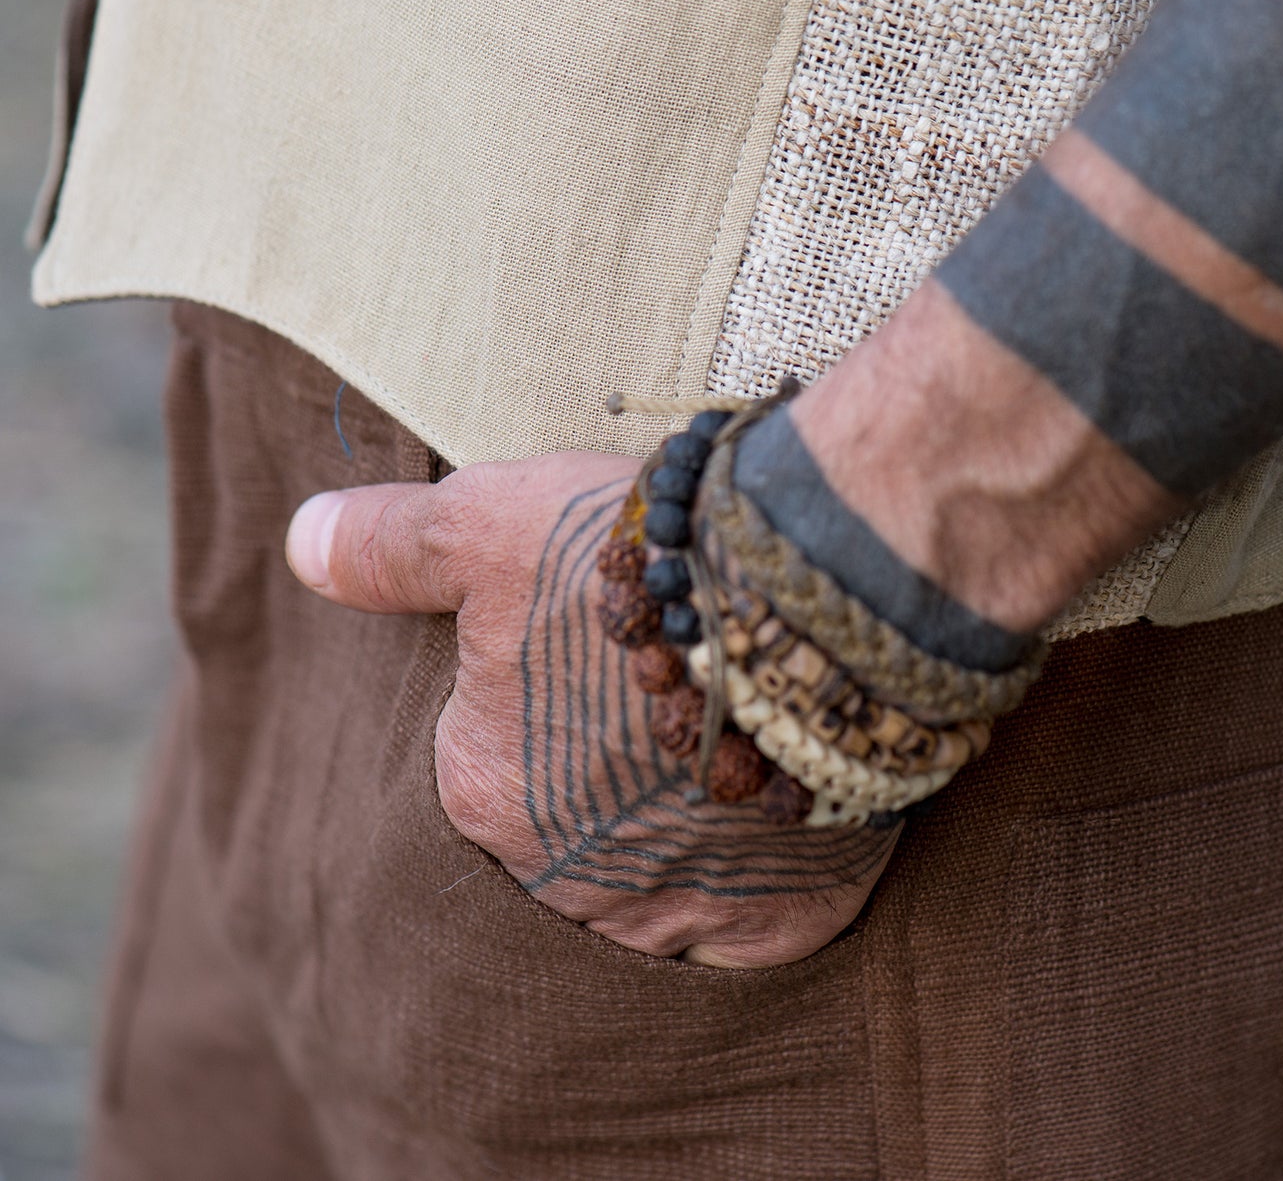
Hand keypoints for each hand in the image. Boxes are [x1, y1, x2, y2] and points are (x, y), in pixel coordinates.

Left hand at [285, 452, 897, 966]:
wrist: (804, 593)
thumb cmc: (634, 555)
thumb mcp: (490, 522)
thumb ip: (394, 547)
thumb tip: (301, 545)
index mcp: (486, 786)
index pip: (492, 760)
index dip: (550, 700)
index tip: (598, 659)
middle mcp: (565, 873)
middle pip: (572, 837)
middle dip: (604, 787)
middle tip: (659, 714)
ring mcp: (672, 909)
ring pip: (654, 892)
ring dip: (673, 846)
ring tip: (717, 769)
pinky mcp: (774, 925)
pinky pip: (745, 936)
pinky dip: (752, 896)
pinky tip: (768, 841)